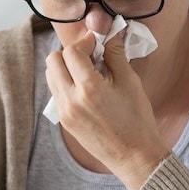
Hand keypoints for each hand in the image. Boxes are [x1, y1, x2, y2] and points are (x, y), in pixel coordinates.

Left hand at [44, 30, 168, 189]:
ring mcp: (65, 112)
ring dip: (65, 67)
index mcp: (89, 89)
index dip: (85, 41)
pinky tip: (86, 87)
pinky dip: (66, 82)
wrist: (134, 156)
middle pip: (53, 61)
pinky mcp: (65, 121)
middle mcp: (71, 100)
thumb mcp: (130, 82)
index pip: (72, 51)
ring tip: (88, 71)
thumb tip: (110, 33)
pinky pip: (57, 92)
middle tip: (90, 55)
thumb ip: (115, 54)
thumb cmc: (137, 120)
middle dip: (70, 52)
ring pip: (51, 76)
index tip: (98, 42)